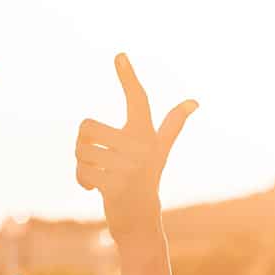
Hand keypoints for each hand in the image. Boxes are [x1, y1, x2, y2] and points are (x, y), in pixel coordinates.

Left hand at [75, 53, 196, 245]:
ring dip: (82, 164)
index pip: (139, 99)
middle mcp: (140, 148)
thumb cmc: (147, 179)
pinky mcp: (114, 185)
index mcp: (146, 135)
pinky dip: (82, 180)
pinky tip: (93, 188)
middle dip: (83, 143)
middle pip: (87, 126)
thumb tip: (194, 101)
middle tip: (96, 156)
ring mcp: (128, 167)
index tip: (119, 54)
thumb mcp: (160, 151)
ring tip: (98, 173)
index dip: (129, 76)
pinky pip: (82, 171)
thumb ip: (172, 125)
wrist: (140, 220)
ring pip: (80, 150)